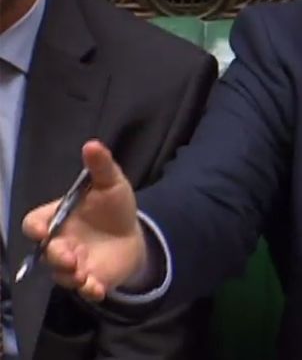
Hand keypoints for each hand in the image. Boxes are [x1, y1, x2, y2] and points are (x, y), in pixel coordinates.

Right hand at [22, 140, 146, 301]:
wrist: (133, 233)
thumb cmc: (113, 207)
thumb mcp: (111, 183)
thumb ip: (100, 167)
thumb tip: (92, 143)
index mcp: (57, 218)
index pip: (34, 223)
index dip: (35, 227)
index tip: (43, 230)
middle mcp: (59, 243)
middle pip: (46, 252)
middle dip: (55, 255)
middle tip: (70, 256)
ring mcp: (73, 264)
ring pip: (61, 274)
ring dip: (70, 275)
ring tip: (83, 274)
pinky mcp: (90, 279)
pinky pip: (83, 290)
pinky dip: (88, 290)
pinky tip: (96, 288)